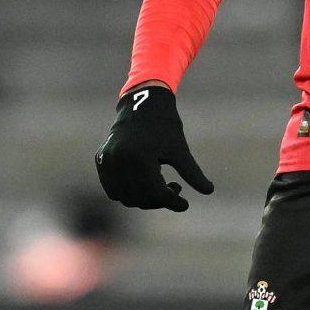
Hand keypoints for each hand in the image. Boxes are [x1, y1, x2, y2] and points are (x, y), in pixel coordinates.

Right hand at [95, 83, 212, 211]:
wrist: (141, 104)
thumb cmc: (165, 126)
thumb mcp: (180, 149)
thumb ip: (192, 172)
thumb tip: (209, 191)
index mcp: (140, 156)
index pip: (157, 193)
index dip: (173, 202)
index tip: (185, 205)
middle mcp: (119, 159)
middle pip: (140, 199)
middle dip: (160, 200)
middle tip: (175, 187)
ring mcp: (107, 160)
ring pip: (125, 198)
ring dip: (144, 199)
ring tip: (159, 184)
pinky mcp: (100, 160)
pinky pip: (112, 190)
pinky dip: (127, 193)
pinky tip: (144, 183)